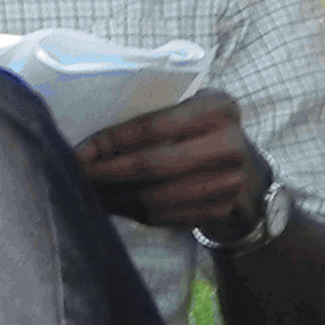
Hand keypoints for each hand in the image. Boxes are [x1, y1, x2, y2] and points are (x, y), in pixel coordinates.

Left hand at [76, 88, 274, 236]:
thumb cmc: (202, 129)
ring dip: (115, 198)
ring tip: (89, 192)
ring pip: (156, 198)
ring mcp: (230, 183)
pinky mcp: (220, 210)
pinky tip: (113, 204)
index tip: (81, 151)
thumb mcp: (189, 107)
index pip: (154, 126)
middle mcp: (230, 145)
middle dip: (106, 174)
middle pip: (153, 166)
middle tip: (77, 175)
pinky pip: (164, 217)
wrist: (247, 166)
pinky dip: (132, 212)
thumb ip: (153, 112)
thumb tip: (92, 139)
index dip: (113, 141)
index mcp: (218, 108)